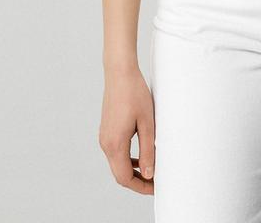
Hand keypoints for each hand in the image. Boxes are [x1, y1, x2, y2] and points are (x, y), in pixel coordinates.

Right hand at [99, 64, 154, 193]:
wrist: (120, 72)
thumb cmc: (134, 93)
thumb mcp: (147, 123)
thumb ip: (148, 150)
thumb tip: (149, 174)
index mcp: (115, 144)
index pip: (125, 178)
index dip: (141, 187)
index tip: (156, 188)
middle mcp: (106, 144)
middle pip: (120, 174)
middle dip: (138, 182)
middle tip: (156, 182)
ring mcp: (104, 137)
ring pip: (117, 164)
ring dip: (133, 170)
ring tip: (152, 170)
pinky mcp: (106, 130)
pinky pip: (116, 153)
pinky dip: (128, 159)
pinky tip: (141, 155)